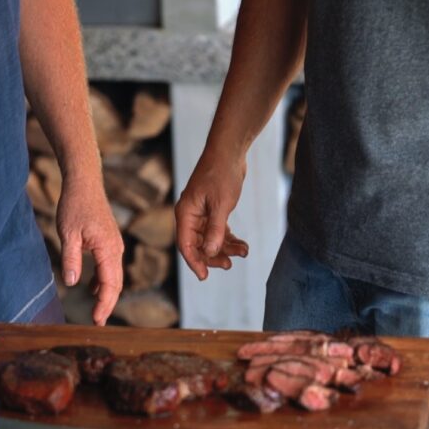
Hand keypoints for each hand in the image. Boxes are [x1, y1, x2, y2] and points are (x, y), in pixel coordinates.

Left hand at [57, 177, 124, 325]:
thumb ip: (71, 259)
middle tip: (98, 323)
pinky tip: (90, 288)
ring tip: (96, 311)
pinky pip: (109, 266)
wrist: (84, 183)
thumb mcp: (67, 234)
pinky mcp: (110, 242)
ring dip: (106, 294)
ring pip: (114, 275)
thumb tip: (73, 284)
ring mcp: (115, 245)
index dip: (104, 304)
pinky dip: (103, 280)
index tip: (96, 320)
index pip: (110, 284)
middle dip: (108, 304)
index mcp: (108, 248)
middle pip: (116, 283)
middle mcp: (116, 248)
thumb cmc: (75, 205)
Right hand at [176, 150, 249, 279]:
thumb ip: (215, 230)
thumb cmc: (221, 174)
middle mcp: (190, 215)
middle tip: (229, 265)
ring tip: (243, 252)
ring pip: (209, 239)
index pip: (185, 244)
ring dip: (225, 248)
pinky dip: (229, 238)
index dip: (195, 262)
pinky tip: (242, 244)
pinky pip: (218, 231)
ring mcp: (201, 213)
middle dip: (213, 256)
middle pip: (197, 244)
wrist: (229, 152)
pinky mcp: (212, 210)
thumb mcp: (221, 204)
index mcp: (185, 213)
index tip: (204, 276)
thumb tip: (209, 252)